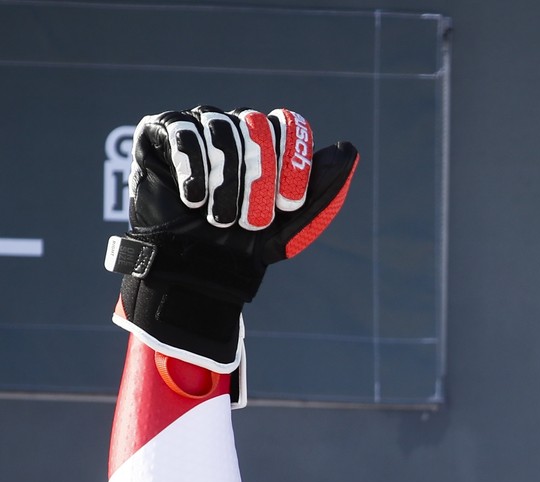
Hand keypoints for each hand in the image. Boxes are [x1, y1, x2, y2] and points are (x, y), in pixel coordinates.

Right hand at [106, 106, 358, 371]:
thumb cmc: (246, 244)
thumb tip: (349, 149)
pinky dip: (193, 168)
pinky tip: (194, 200)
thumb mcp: (296, 224)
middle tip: (253, 222)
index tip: (289, 206)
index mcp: (269, 141)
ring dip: (226, 182)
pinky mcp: (160, 132)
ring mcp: (197, 125)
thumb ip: (325, 188)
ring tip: (221, 219)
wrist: (197, 268)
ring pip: (221, 128)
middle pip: (257, 125)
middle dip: (260, 177)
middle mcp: (235, 125)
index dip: (293, 163)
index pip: (290, 124)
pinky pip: (182, 131)